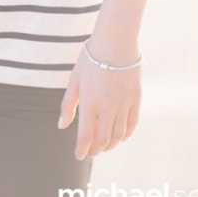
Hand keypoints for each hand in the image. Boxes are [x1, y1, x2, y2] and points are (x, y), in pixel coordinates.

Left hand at [57, 43, 141, 159]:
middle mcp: (107, 107)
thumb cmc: (91, 58)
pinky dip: (125, 135)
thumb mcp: (75, 79)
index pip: (86, 136)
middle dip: (95, 150)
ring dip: (110, 145)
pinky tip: (119, 137)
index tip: (78, 155)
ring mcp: (123, 104)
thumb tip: (61, 126)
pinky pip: (132, 124)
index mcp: (89, 102)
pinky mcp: (135, 99)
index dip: (81, 149)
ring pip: (118, 135)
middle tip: (89, 153)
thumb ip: (68, 104)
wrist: (115, 41)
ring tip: (103, 147)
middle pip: (103, 140)